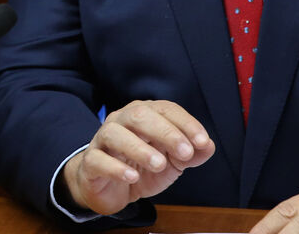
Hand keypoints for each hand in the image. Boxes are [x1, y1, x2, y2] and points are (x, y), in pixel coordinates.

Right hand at [62, 100, 214, 215]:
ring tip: (159, 164)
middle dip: (165, 132)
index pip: (165, 109)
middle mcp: (122, 121)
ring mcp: (103, 139)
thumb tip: (207, 146)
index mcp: (144, 115)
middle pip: (140, 115)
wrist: (110, 188)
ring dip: (139, 148)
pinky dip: (115, 167)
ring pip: (115, 134)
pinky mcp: (90, 161)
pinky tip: (132, 176)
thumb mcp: (172, 162)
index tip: (202, 142)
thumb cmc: (142, 167)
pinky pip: (98, 159)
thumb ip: (192, 153)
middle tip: (185, 153)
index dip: (186, 123)